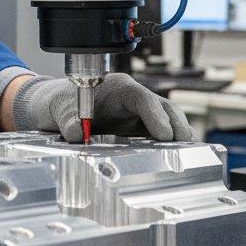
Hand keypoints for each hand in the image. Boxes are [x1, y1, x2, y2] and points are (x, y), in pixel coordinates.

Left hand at [12, 73, 194, 143]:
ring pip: (166, 120)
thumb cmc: (63, 103)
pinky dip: (169, 144)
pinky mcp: (139, 127)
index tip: (164, 134)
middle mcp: (133, 98)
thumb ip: (68, 122)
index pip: (142, 98)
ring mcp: (139, 112)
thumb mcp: (61, 111)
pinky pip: (159, 133)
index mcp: (118, 87)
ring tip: (186, 155)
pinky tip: (175, 158)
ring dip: (177, 135)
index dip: (155, 115)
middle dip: (176, 125)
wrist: (59, 106)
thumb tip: (76, 135)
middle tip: (184, 146)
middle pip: (163, 107)